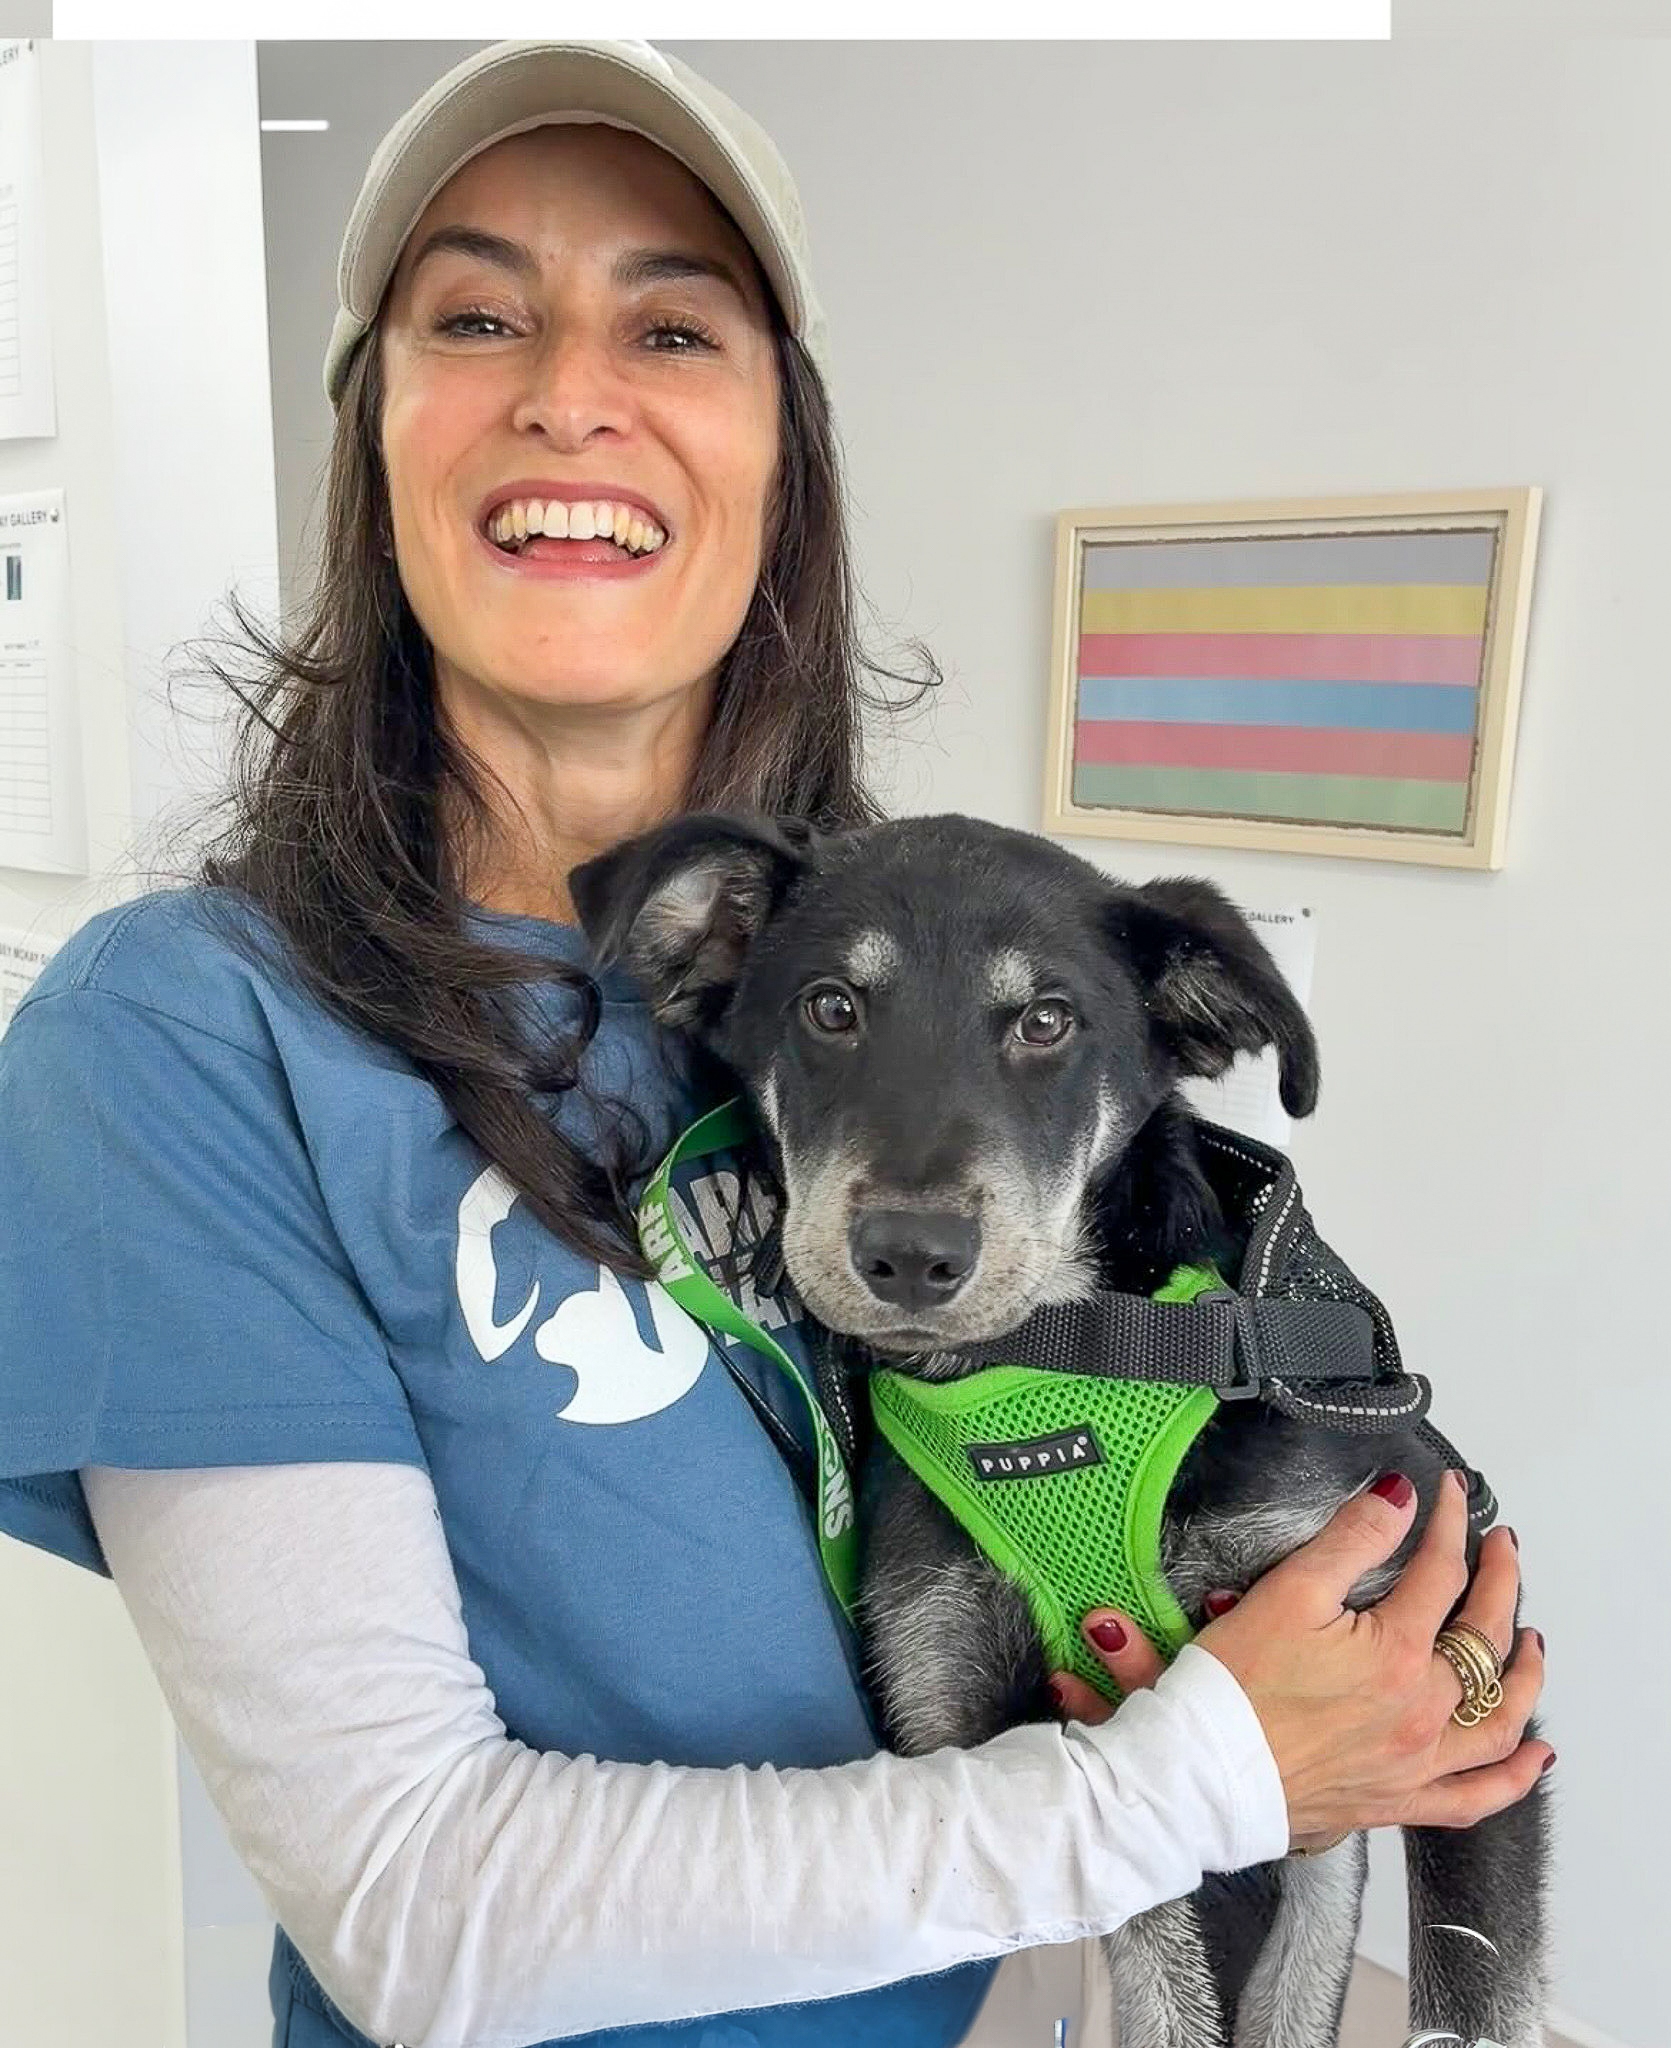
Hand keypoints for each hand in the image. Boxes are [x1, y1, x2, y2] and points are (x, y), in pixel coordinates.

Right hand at [1049, 1470, 1552, 1847]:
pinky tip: (1534, 1755)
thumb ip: (1352, 1539)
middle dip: (1501, 1583)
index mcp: (1397, 1652)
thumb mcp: (1288, 1592)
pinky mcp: (1399, 1799)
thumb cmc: (1234, 1688)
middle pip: (1485, 1639)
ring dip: (1525, 1674)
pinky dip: (1514, 1778)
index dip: (1446, 1523)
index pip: (1440, 1572)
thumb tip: (1398, 1497)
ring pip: (1498, 1718)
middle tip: (1503, 1547)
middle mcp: (1422, 1711)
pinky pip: (1475, 1796)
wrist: (1202, 1775)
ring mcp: (1416, 1761)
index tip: (1446, 1493)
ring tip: (1532, 1641)